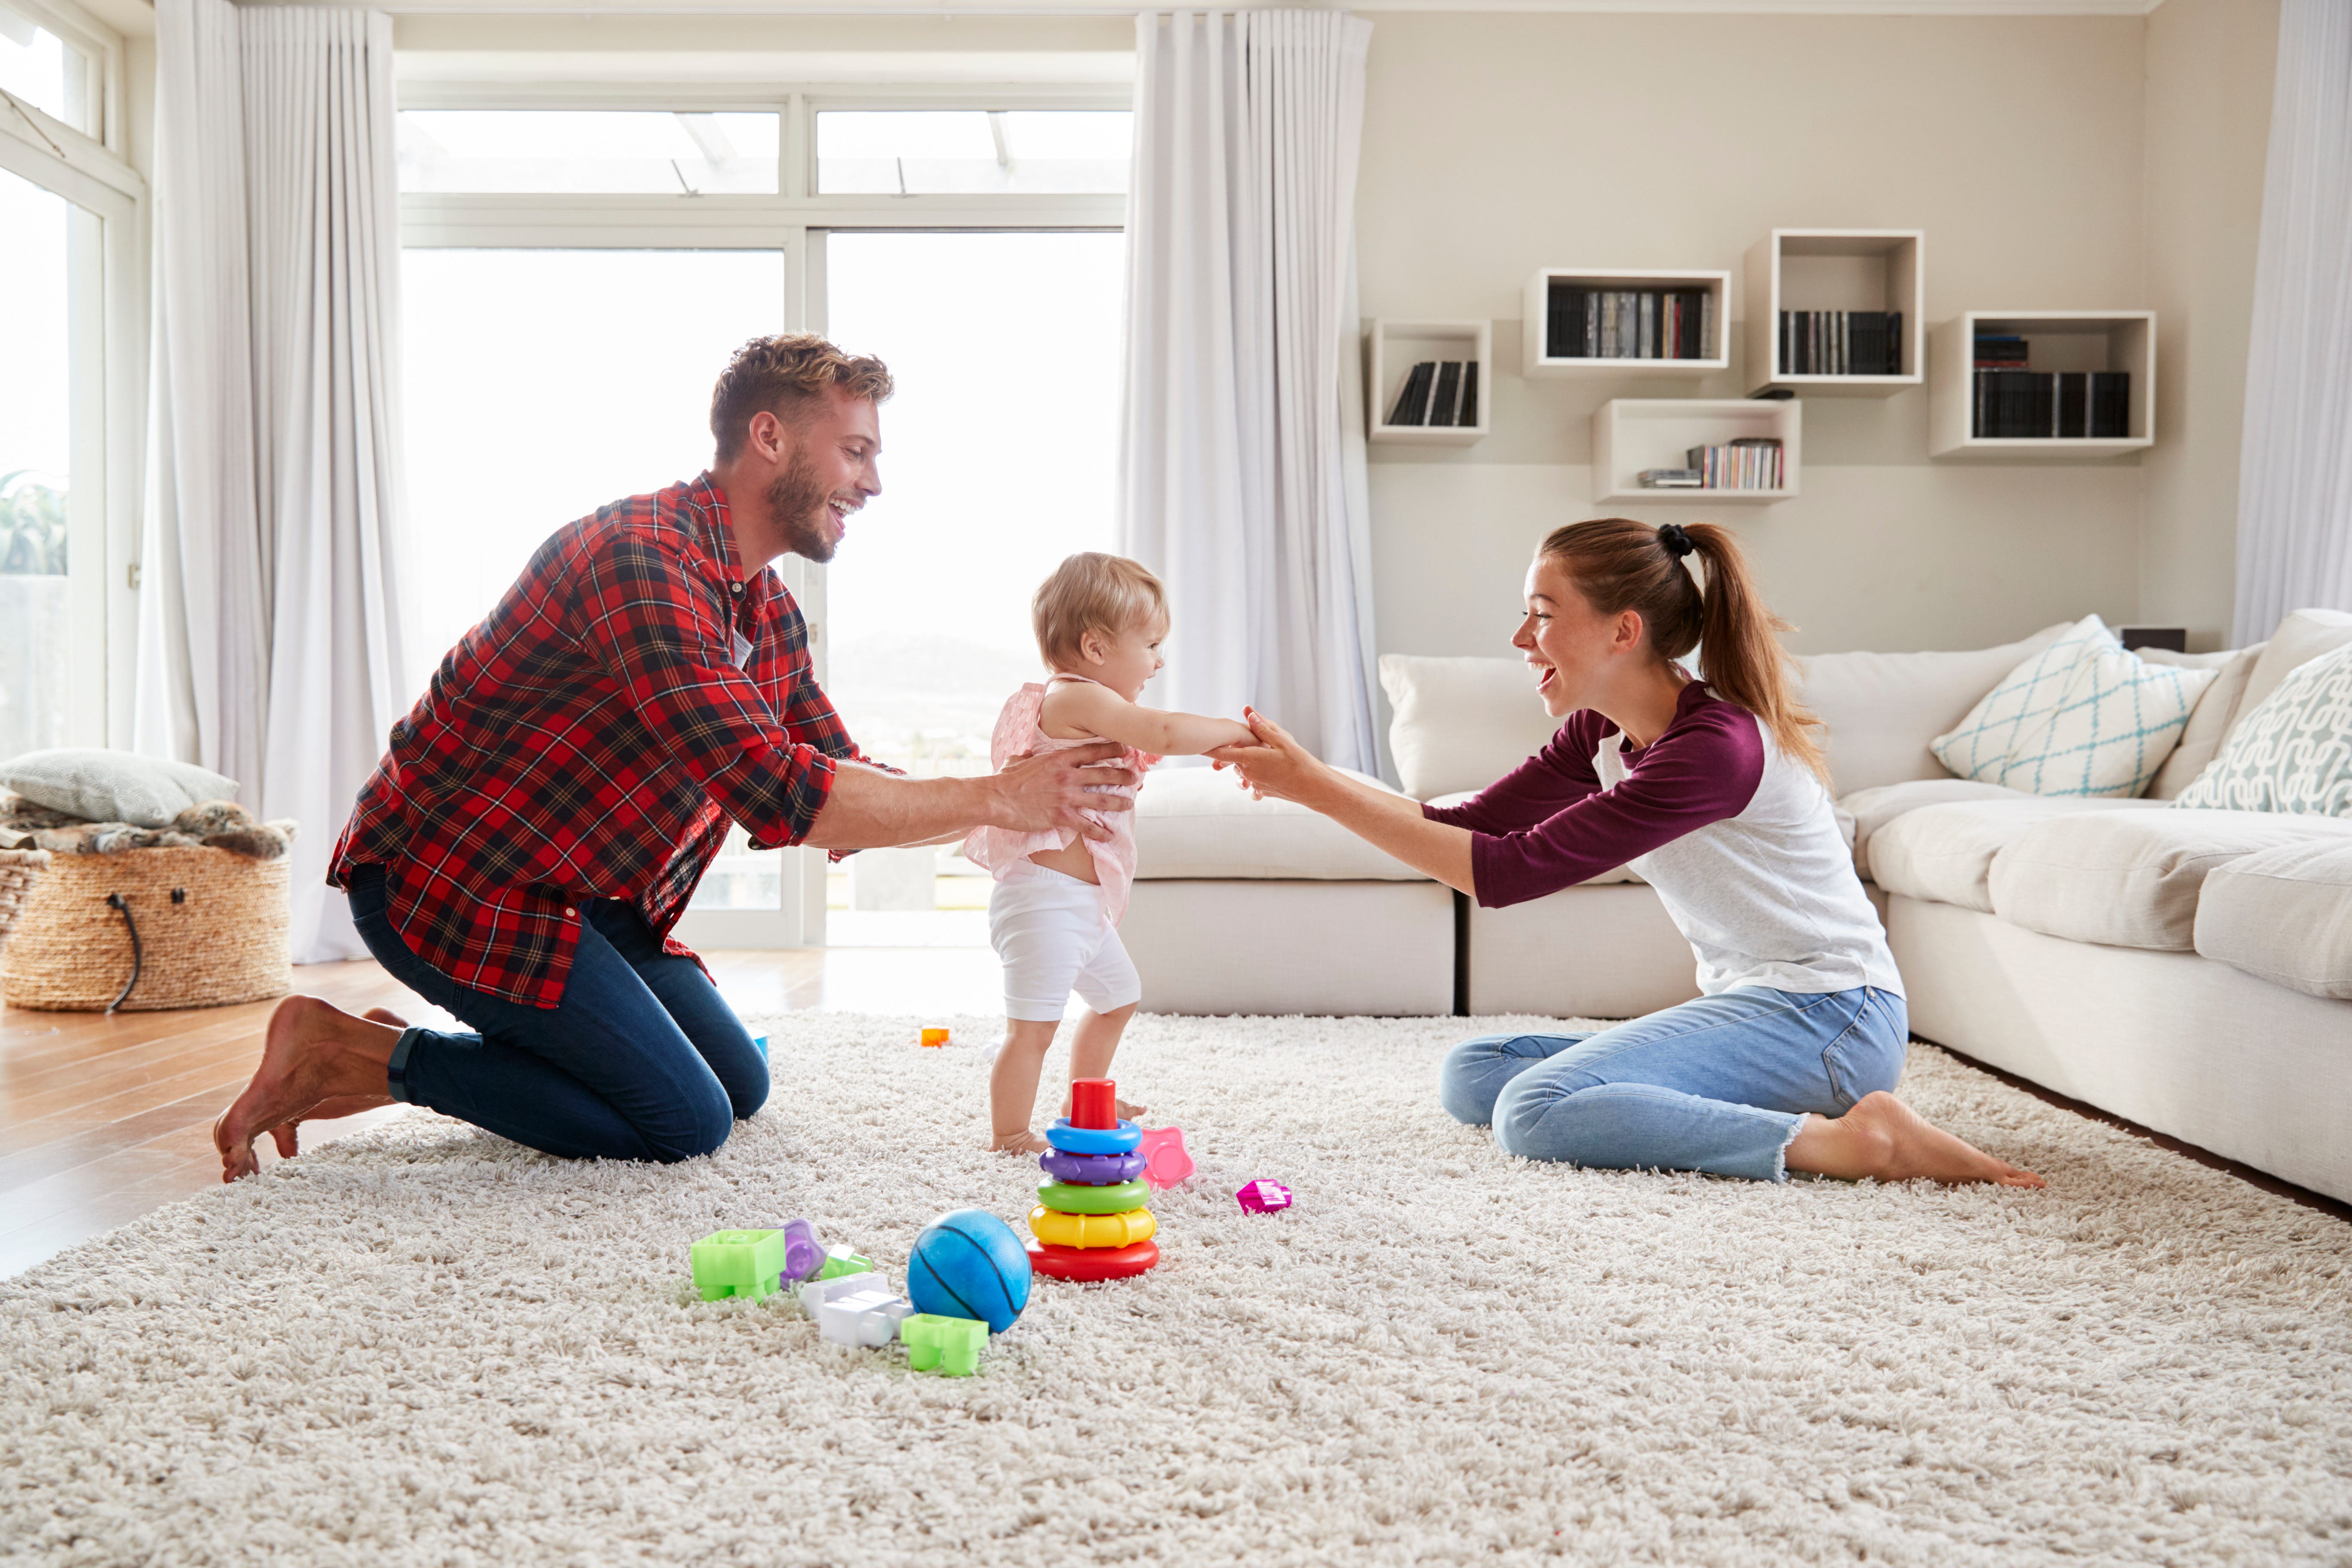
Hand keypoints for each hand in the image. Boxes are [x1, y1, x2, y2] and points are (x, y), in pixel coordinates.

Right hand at [987, 743, 1137, 842]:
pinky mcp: (1061, 816)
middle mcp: (1067, 776)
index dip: (1112, 748)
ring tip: (1130, 804)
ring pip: (1101, 798)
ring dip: (1118, 802)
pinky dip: (1100, 831)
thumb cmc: (1006, 779)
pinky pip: (1086, 825)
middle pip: (1103, 773)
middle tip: (1134, 778)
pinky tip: (1109, 835)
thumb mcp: (1020, 760)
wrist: (997, 798)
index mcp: (1059, 759)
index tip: (1125, 748)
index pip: (1092, 751)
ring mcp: (1066, 796)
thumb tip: (1029, 754)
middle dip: (1122, 775)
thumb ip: (1031, 756)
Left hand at [1203, 708, 1327, 804]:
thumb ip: (1262, 727)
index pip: (1222, 753)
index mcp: (1251, 759)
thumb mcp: (1283, 741)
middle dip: (1236, 752)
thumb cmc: (1300, 762)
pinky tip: (1270, 773)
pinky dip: (1257, 777)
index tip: (1199, 743)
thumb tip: (1247, 712)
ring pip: (1243, 771)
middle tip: (1252, 745)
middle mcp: (1248, 773)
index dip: (1209, 747)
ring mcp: (1254, 784)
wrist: (1314, 788)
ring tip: (1267, 758)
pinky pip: (1253, 782)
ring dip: (1248, 765)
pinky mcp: (1262, 792)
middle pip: (1234, 760)